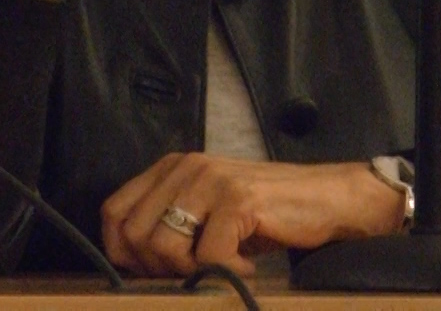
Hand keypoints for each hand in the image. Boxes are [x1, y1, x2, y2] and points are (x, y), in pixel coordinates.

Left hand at [101, 153, 404, 277]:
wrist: (326, 199)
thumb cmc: (264, 214)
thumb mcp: (206, 212)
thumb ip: (168, 224)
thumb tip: (130, 265)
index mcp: (171, 167)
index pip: (113, 212)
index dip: (122, 252)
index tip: (153, 272)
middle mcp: (186, 166)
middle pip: (134, 235)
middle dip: (160, 269)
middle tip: (197, 273)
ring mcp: (211, 180)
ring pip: (164, 247)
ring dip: (193, 272)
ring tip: (224, 268)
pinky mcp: (238, 200)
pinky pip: (209, 257)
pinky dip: (228, 274)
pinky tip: (248, 267)